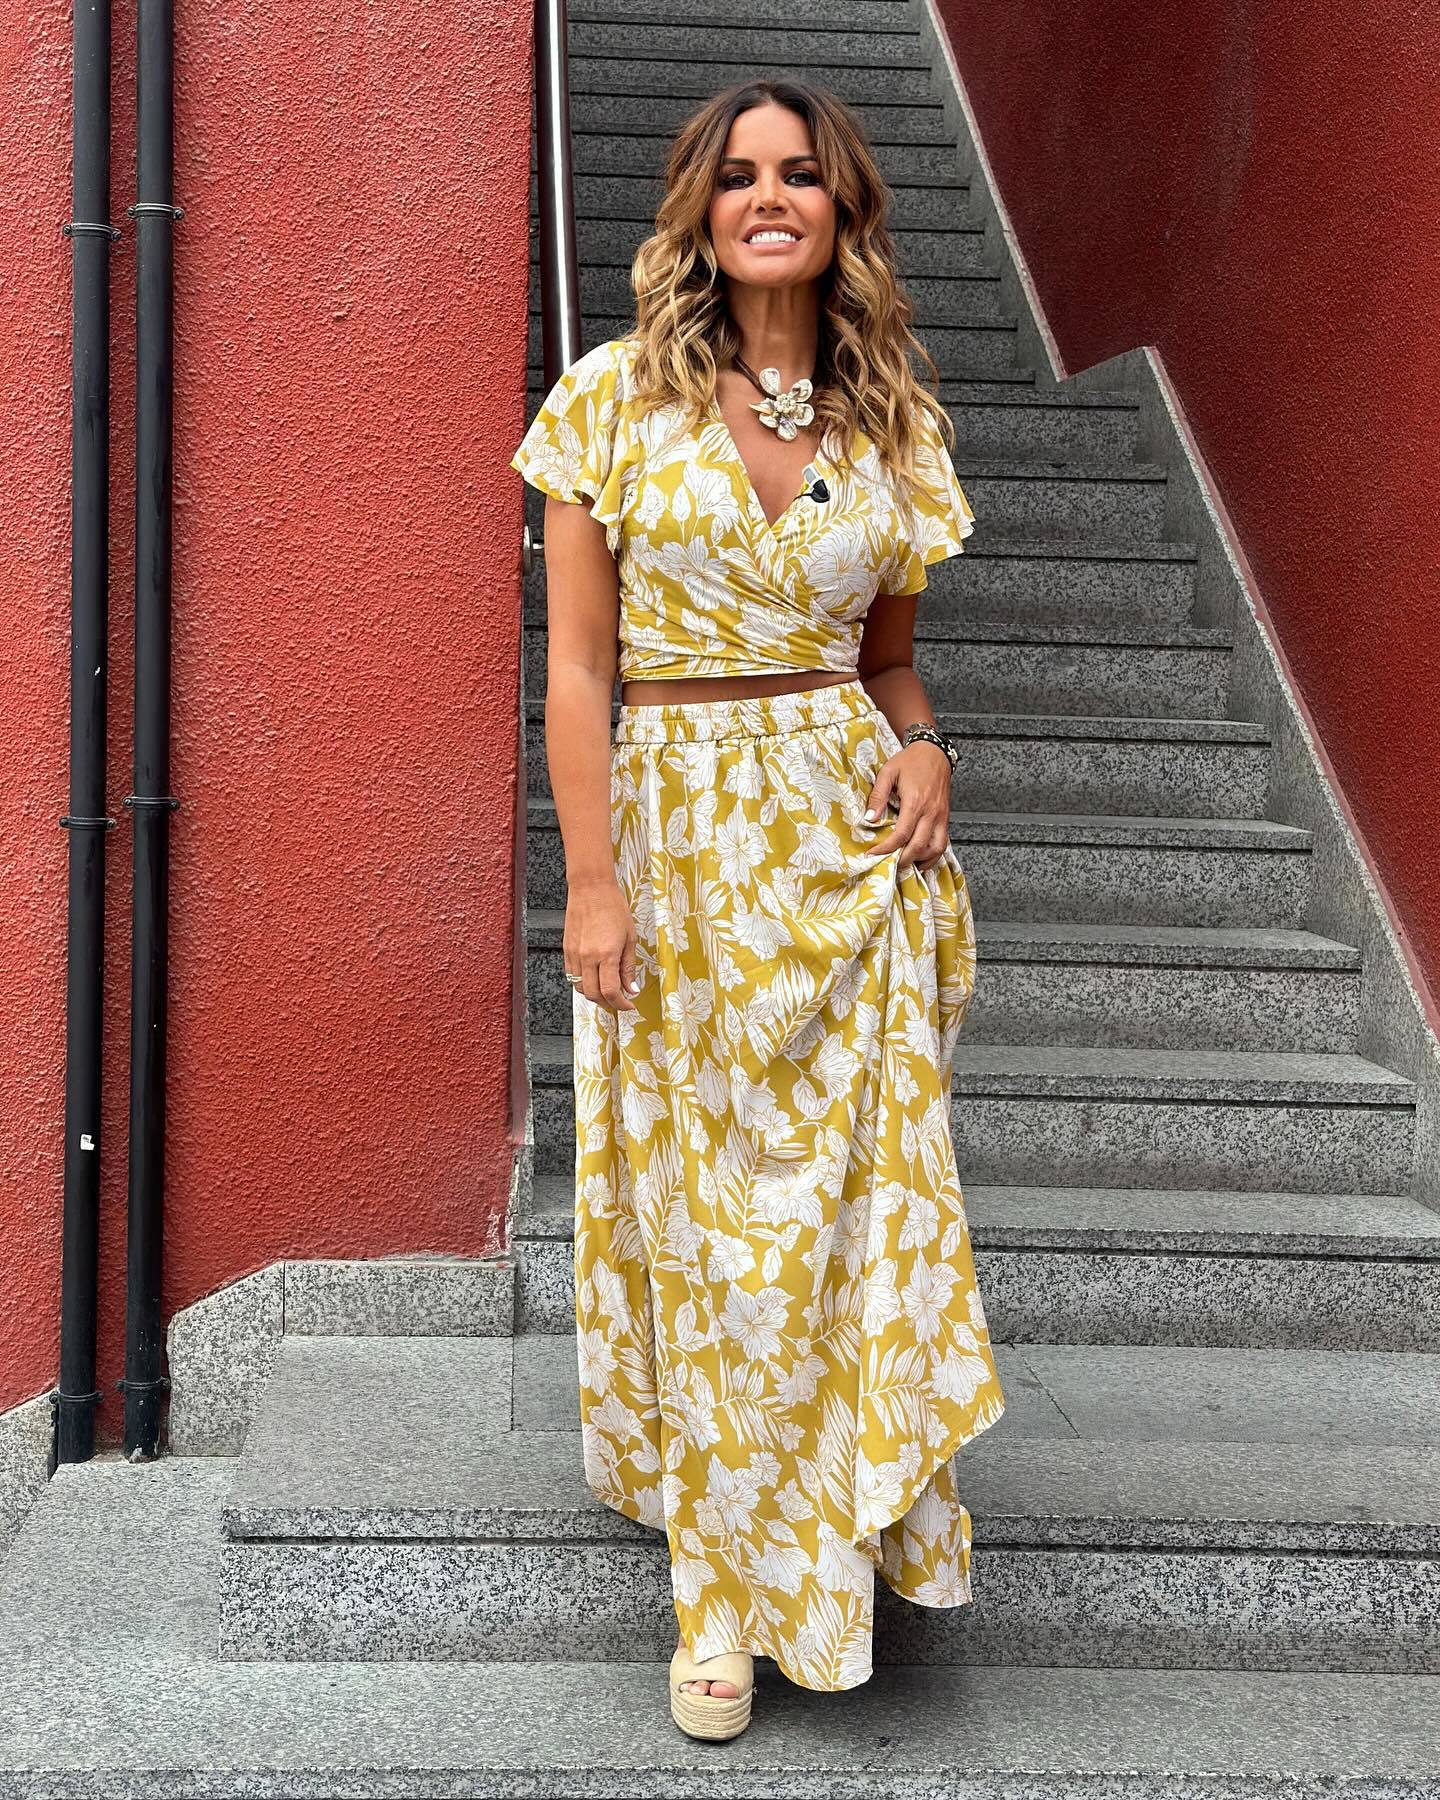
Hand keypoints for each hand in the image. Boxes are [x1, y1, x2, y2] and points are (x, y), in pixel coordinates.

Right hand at [563, 876, 640, 1012]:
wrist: (591, 889)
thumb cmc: (613, 907)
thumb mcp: (629, 938)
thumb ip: (628, 967)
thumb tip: (631, 988)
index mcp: (606, 954)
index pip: (610, 991)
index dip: (621, 1004)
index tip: (629, 1005)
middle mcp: (587, 957)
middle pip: (593, 995)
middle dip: (608, 1004)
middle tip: (620, 1002)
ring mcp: (574, 954)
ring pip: (580, 988)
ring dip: (594, 995)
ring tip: (607, 991)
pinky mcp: (567, 950)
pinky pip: (572, 976)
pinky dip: (583, 983)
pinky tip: (594, 978)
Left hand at [863, 740, 953, 872]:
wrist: (934, 752)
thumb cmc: (910, 761)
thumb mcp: (888, 772)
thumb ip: (878, 796)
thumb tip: (869, 819)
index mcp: (915, 802)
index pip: (901, 835)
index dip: (886, 848)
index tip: (873, 854)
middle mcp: (931, 812)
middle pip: (919, 846)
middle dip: (903, 860)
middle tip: (888, 865)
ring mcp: (941, 816)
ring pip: (936, 848)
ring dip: (921, 860)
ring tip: (906, 863)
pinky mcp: (945, 817)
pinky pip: (943, 842)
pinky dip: (933, 854)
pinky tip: (921, 857)